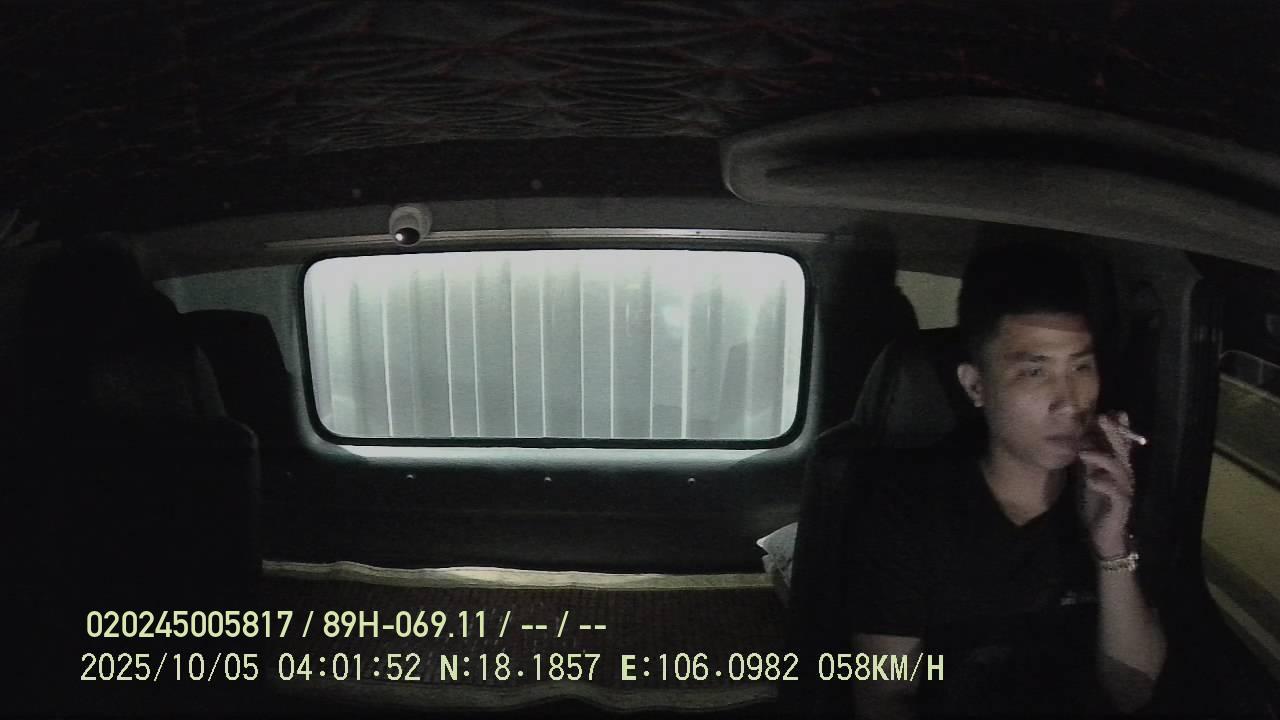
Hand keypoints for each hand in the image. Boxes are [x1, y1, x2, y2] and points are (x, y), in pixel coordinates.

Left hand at [1076, 411, 1138, 559]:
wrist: (1102, 535)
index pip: (1120, 444)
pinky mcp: (1121, 506)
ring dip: (1101, 458)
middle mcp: (1124, 476)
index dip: (1118, 428)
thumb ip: (1089, 460)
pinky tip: (1092, 480)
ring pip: (1119, 469)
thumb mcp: (1089, 477)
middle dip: (1113, 434)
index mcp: (1117, 468)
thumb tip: (1081, 438)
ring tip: (1083, 452)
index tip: (1110, 412)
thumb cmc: (1096, 504)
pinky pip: (1116, 493)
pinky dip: (1103, 484)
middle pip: (1121, 451)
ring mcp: (1124, 490)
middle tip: (1101, 418)